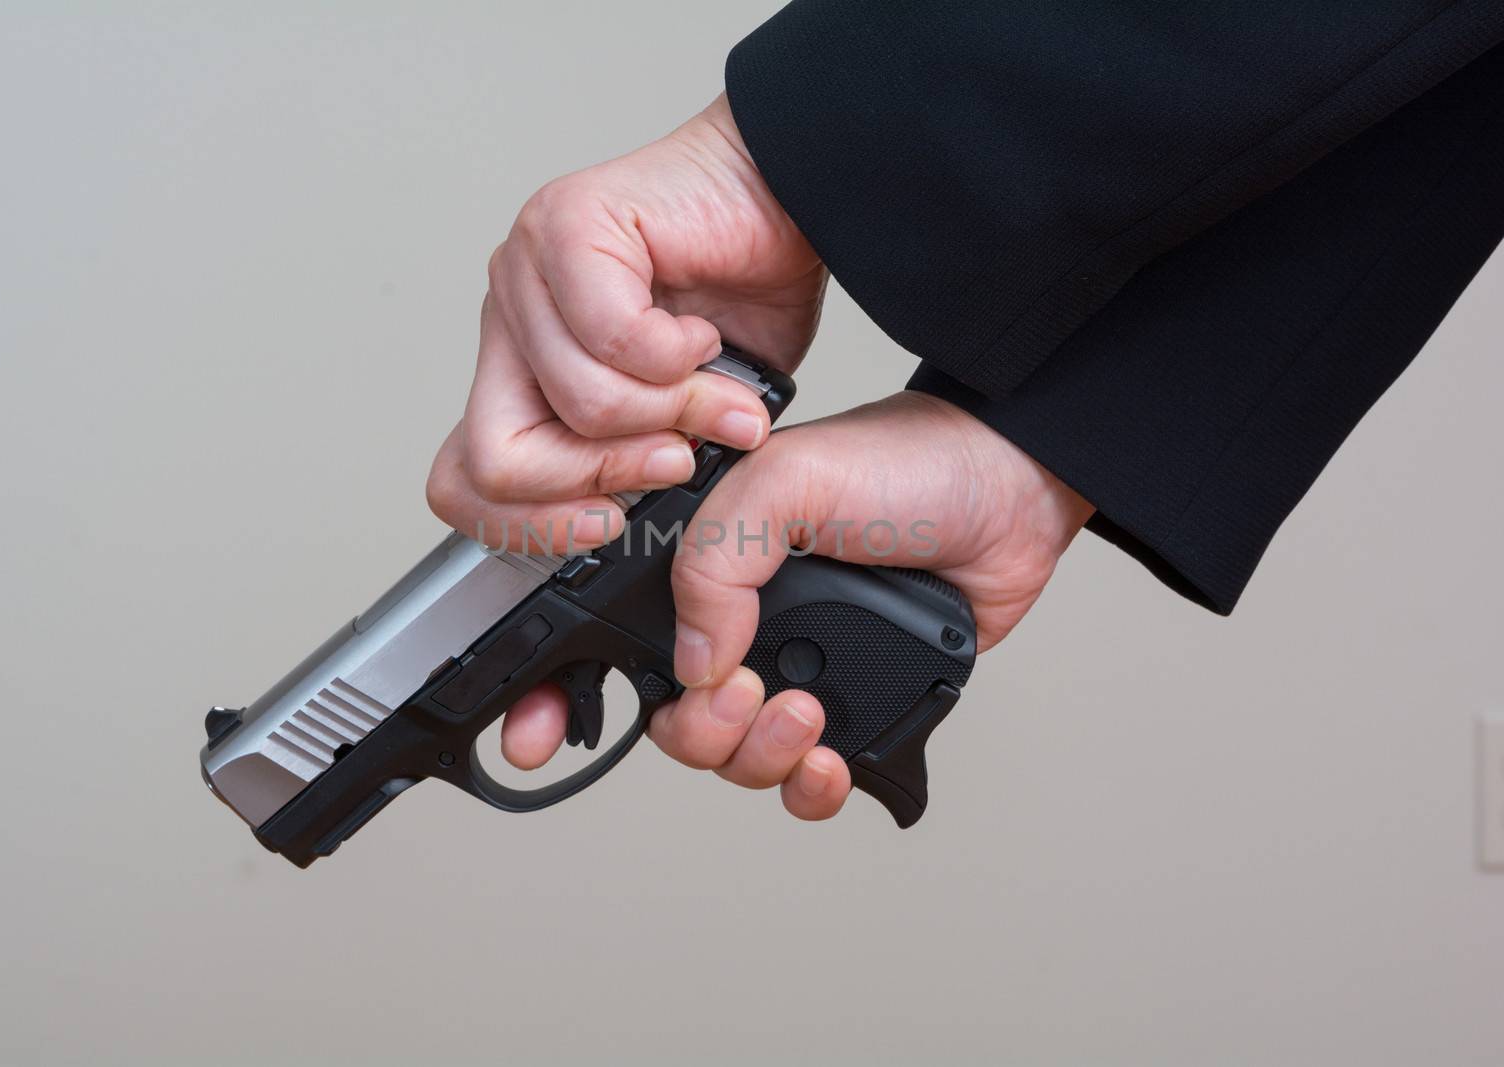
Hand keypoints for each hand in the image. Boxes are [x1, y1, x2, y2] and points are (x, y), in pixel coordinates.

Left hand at [427, 95, 826, 552]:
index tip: (608, 524)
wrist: (787, 195)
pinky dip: (679, 355)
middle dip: (602, 474)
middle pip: (495, 456)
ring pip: (576, 403)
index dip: (531, 523)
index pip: (462, 478)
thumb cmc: (741, 290)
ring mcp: (525, 267)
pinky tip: (698, 327)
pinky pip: (615, 340)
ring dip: (669, 409)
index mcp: (521, 369)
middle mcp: (510, 318)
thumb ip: (640, 464)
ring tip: (707, 372)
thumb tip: (626, 517)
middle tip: (673, 456)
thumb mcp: (689, 417)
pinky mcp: (565, 227)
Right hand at [498, 392, 1094, 817]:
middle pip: (674, 722)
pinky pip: (804, 779)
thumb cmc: (901, 462)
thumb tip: (697, 664)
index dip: (561, 696)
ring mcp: (795, 665)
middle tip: (753, 695)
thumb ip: (716, 560)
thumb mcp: (784, 480)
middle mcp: (738, 622)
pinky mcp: (853, 704)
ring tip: (809, 717)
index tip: (540, 736)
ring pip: (734, 759)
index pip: (610, 641)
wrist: (1010, 489)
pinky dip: (809, 788)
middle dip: (701, 732)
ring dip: (759, 758)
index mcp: (699, 566)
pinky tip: (831, 763)